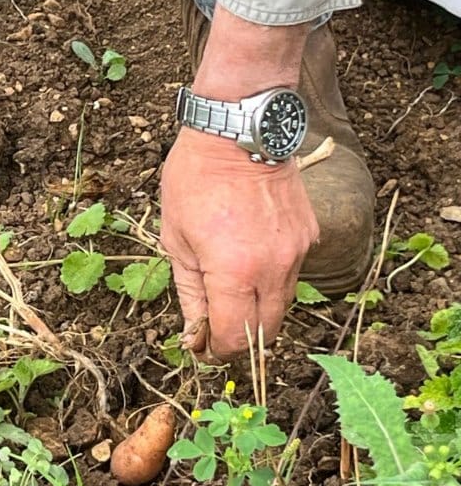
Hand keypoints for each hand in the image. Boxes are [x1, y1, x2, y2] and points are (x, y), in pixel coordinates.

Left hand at [161, 129, 317, 361]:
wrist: (236, 132)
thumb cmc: (195, 180)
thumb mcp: (175, 238)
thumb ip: (190, 291)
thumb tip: (194, 331)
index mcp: (234, 272)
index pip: (233, 337)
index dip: (215, 352)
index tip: (200, 350)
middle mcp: (273, 268)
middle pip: (265, 331)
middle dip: (238, 341)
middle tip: (213, 335)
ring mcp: (297, 252)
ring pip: (283, 304)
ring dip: (257, 312)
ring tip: (228, 299)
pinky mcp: (309, 235)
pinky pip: (292, 274)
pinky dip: (271, 281)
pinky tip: (248, 264)